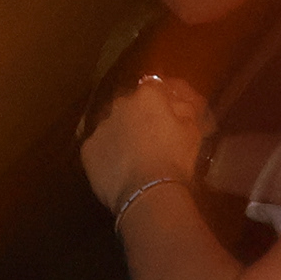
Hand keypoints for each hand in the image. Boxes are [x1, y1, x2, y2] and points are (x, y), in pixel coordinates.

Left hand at [80, 71, 209, 207]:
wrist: (148, 192)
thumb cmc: (174, 159)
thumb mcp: (192, 132)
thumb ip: (184, 111)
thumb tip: (179, 105)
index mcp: (147, 95)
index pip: (154, 88)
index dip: (160, 102)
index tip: (166, 116)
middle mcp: (120, 104)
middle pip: (130, 106)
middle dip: (139, 118)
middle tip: (151, 140)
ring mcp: (101, 126)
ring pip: (112, 126)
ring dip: (121, 136)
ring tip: (134, 159)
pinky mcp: (88, 149)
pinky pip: (99, 147)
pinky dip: (107, 155)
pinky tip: (119, 170)